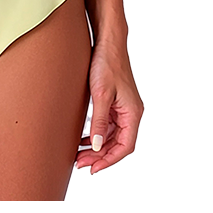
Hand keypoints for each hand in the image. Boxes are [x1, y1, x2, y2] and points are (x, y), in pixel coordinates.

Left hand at [75, 40, 142, 173]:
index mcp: (133, 113)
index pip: (125, 147)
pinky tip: (84, 140)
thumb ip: (100, 122)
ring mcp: (124, 109)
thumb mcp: (100, 95)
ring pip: (113, 137)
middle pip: (119, 144)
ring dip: (98, 147)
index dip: (109, 160)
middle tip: (80, 164)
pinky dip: (98, 135)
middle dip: (101, 156)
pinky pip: (109, 126)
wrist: (108, 43)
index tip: (93, 169)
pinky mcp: (116, 103)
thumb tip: (98, 146)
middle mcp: (131, 113)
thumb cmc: (106, 64)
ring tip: (79, 155)